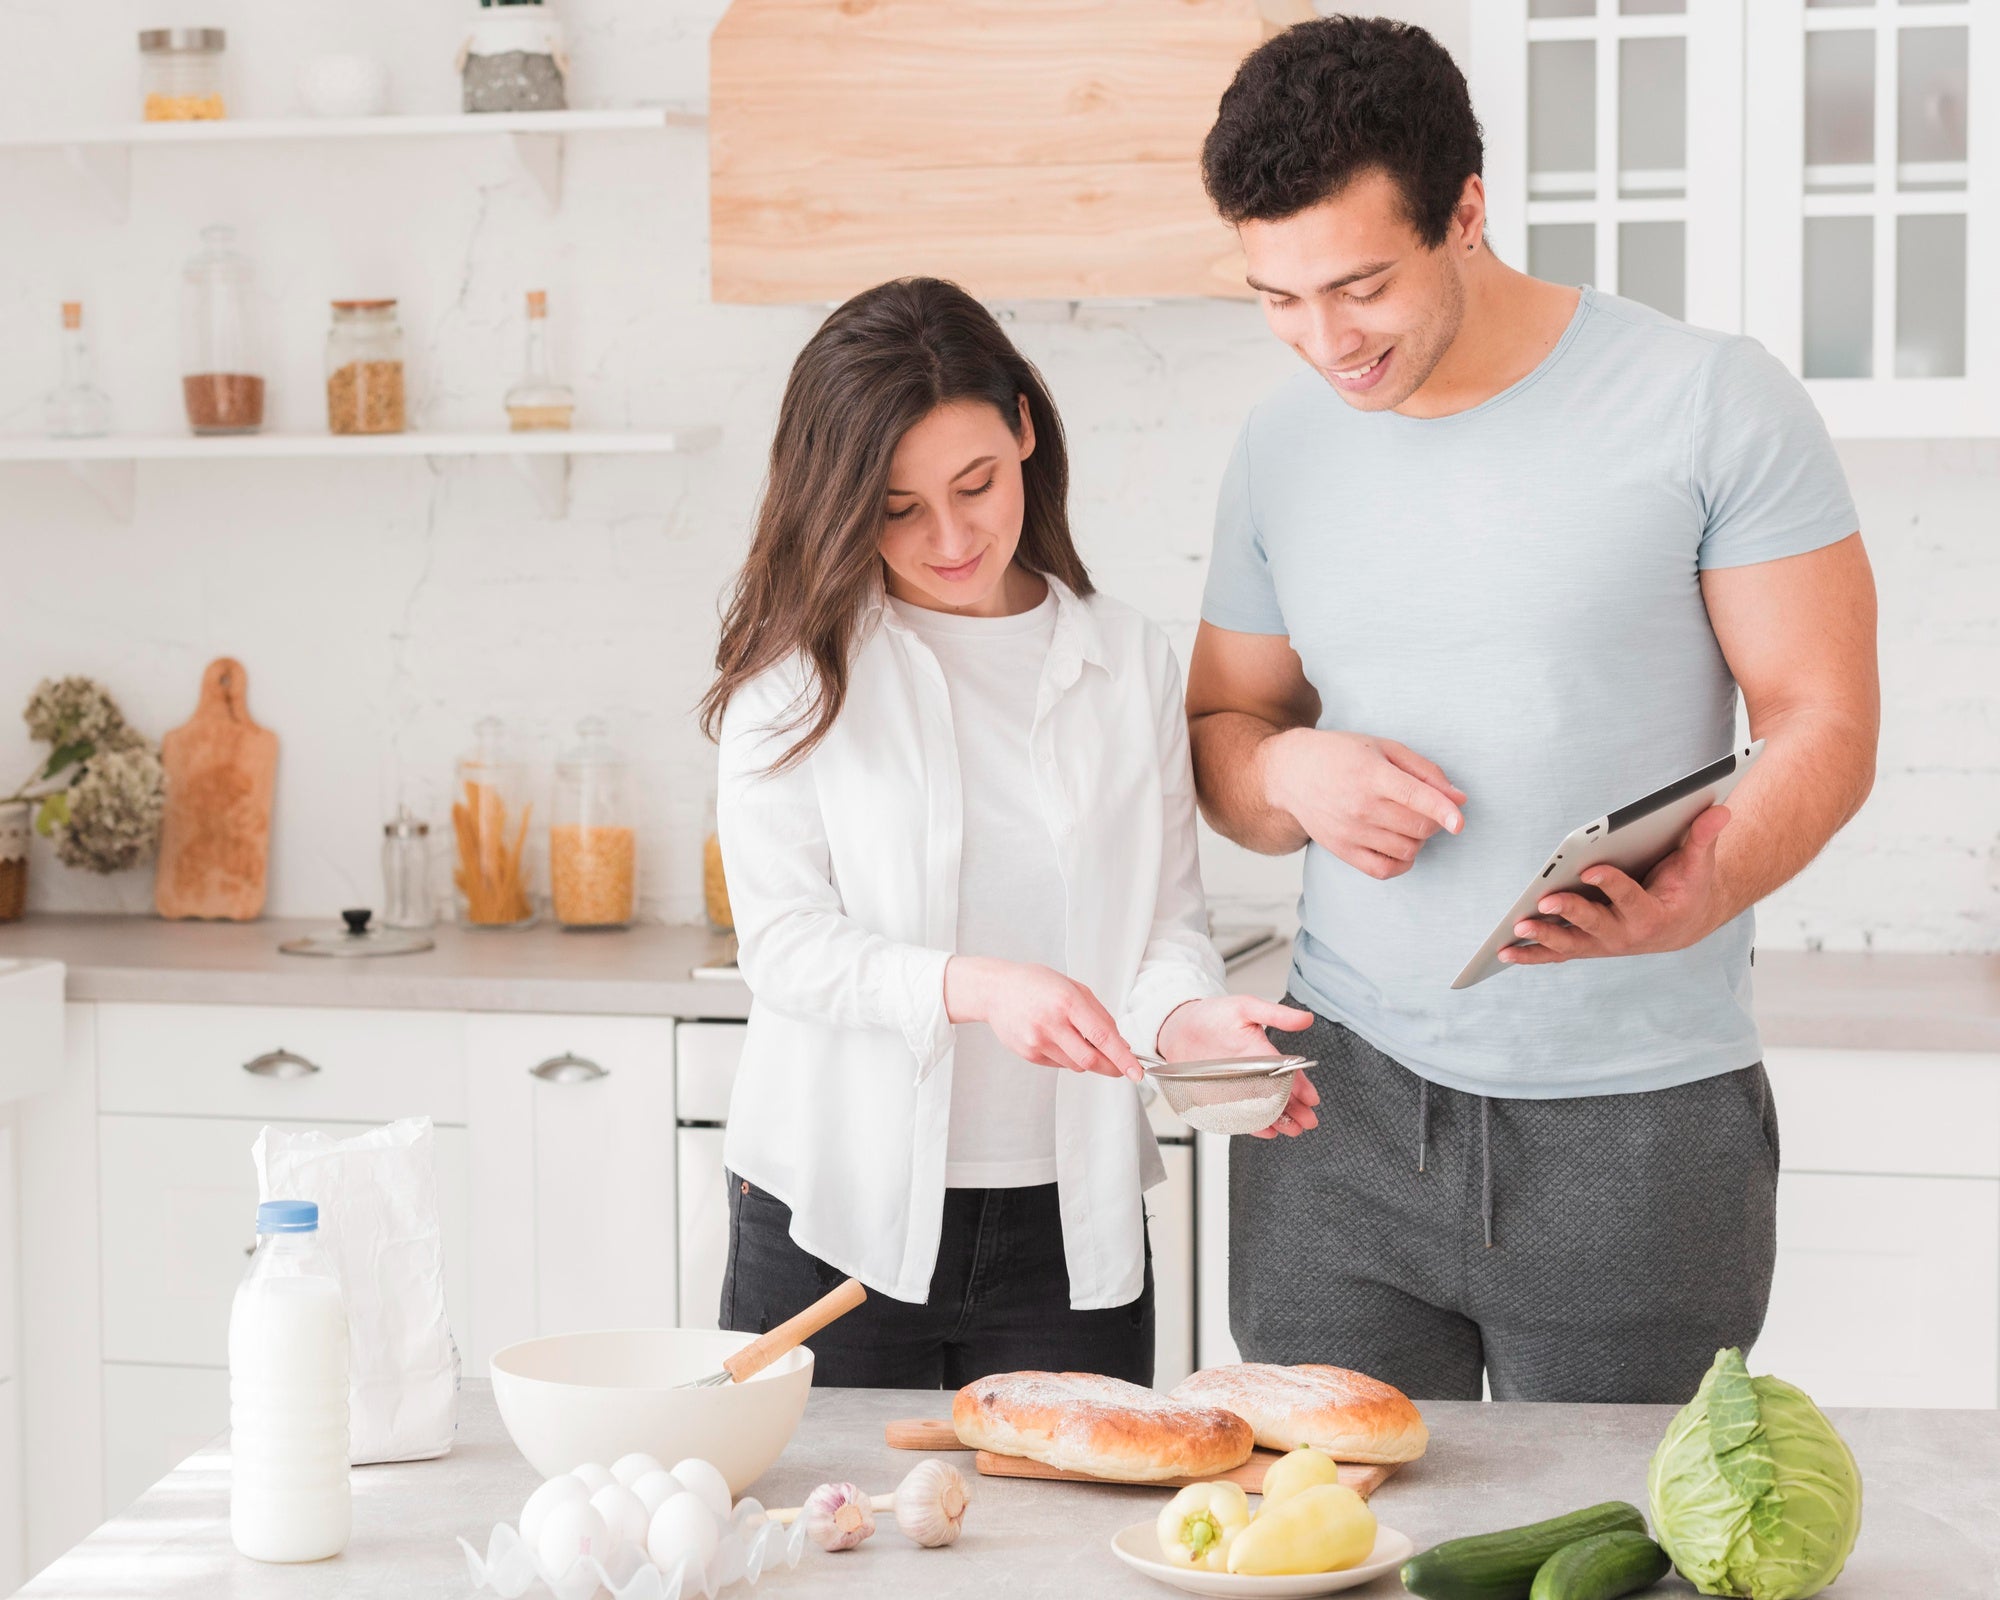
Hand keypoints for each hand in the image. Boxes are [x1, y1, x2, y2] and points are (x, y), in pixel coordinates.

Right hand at [945, 956, 1144, 1081]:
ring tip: (1078, 1038)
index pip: (1102, 1036)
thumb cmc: (1036, 984)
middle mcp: (1051, 1023)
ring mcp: (1037, 1041)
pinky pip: (1059, 1064)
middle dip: (1111, 1067)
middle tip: (1122, 1068)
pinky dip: (1068, 1057)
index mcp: (1067, 1001)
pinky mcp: (1029, 1054)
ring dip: (1088, 1059)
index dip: (1122, 1057)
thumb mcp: (1073, 987)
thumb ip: (1099, 1015)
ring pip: (1076, 1065)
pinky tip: (1058, 1039)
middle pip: (1090, 1060)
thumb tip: (1121, 1044)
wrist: (995, 990)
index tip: (1136, 1072)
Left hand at [1157, 995, 1319, 1138]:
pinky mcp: (1222, 1097)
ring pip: (1265, 1107)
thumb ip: (1275, 1015)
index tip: (1312, 1098)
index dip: (1301, 1086)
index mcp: (1263, 1052)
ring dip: (1281, 1119)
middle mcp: (1254, 1072)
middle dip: (1297, 1109)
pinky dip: (1255, 1124)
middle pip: (1280, 1094)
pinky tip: (1268, 1130)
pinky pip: (1241, 1115)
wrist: (1177, 1027)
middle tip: (1309, 1121)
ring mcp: (1239, 1086)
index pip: (1287, 1072)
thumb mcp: (1245, 1007)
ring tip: (1294, 1129)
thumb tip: (1306, 1017)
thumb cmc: (1212, 1015)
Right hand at [1262, 729, 1465, 880]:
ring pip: (1407, 849)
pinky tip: (1399, 845)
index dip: (1443, 810)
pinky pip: (1384, 870)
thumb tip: (1459, 798)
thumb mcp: (1384, 748)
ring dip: (1419, 838)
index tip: (1460, 823)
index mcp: (1372, 774)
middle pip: (1418, 826)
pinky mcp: (1342, 850)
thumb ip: (1425, 771)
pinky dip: (1402, 862)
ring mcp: (1350, 832)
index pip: (1415, 796)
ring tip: (1407, 821)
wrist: (1291, 773)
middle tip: (1425, 807)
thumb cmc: (1340, 755)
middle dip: (1435, 820)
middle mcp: (1361, 806)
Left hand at [1501, 805, 1731, 967]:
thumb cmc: (1687, 886)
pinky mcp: (1588, 946)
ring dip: (1543, 939)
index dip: (1610, 885)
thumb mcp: (1699, 863)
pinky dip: (1531, 955)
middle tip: (1543, 903)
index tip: (1589, 870)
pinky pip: (1557, 954)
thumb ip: (1703, 838)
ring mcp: (1605, 943)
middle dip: (1569, 914)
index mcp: (1654, 914)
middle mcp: (1627, 934)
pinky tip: (1503, 952)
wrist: (1684, 923)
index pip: (1630, 898)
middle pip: (1595, 925)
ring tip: (1517, 929)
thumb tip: (1720, 808)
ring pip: (1571, 944)